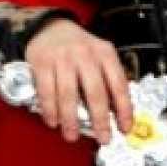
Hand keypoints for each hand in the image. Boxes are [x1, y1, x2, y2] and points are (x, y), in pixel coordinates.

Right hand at [24, 20, 134, 144]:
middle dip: (100, 120)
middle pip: (95, 92)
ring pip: (68, 95)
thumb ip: (108, 81)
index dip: (124, 109)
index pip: (119, 85)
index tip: (125, 128)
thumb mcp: (99, 56)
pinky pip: (46, 91)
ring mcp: (63, 58)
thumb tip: (116, 114)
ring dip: (71, 120)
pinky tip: (53, 121)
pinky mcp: (42, 62)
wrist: (49, 27)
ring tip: (72, 135)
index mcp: (105, 53)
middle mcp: (85, 54)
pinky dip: (50, 109)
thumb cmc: (78, 48)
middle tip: (102, 138)